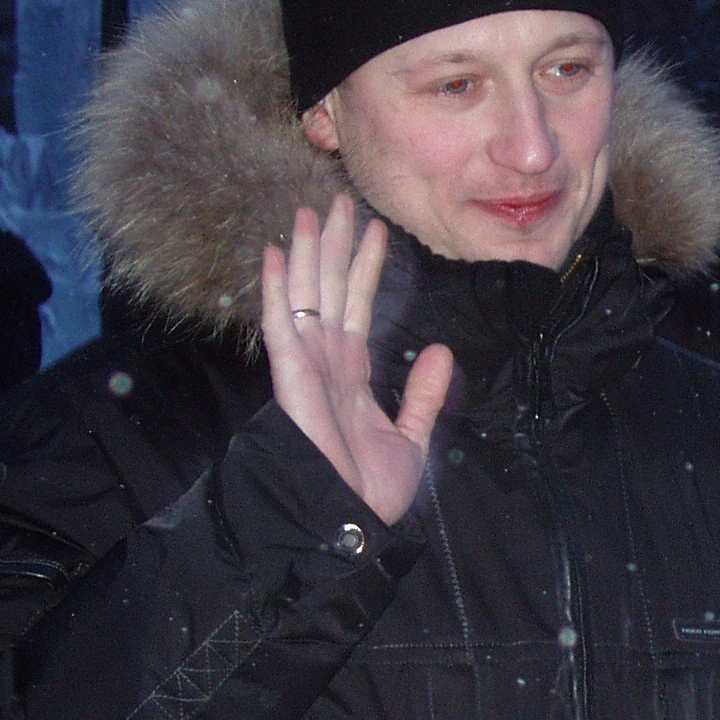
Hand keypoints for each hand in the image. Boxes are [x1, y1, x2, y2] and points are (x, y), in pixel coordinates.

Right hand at [260, 198, 453, 526]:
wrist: (350, 520)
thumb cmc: (370, 489)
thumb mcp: (411, 436)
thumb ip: (423, 395)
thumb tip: (440, 351)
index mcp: (351, 373)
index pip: (359, 306)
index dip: (367, 267)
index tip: (376, 230)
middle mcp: (326, 362)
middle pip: (331, 290)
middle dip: (336, 245)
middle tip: (340, 199)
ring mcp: (306, 367)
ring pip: (307, 297)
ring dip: (309, 253)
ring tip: (311, 210)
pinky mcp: (290, 378)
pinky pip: (282, 326)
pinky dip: (279, 291)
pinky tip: (279, 254)